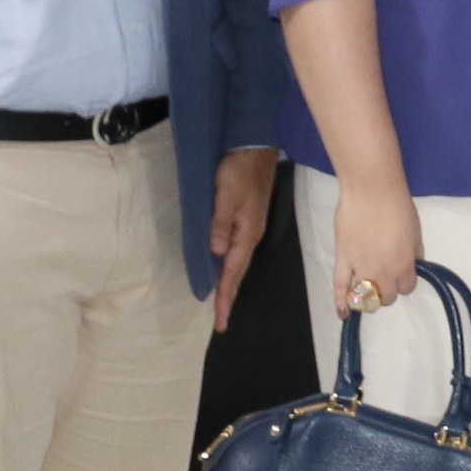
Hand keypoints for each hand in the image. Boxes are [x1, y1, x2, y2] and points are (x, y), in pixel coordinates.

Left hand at [209, 149, 278, 331]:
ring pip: (237, 263)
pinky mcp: (245, 220)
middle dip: (229, 297)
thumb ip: (220, 223)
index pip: (233, 272)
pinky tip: (223, 269)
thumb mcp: (226, 195)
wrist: (254, 148)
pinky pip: (236, 251)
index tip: (220, 321)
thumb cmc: (239, 170)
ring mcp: (249, 228)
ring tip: (222, 303)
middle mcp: (250, 235)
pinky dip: (229, 267)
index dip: (225, 297)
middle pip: (238, 272)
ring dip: (230, 284)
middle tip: (221, 322)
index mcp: (246, 233)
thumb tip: (216, 253)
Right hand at [331, 179, 422, 314]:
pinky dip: (340, 302)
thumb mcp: (416, 233)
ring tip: (368, 290)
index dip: (406, 282)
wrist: (372, 192)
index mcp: (404, 266)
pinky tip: (343, 313)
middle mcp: (383, 273)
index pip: (407, 288)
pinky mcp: (342, 261)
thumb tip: (414, 264)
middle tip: (386, 277)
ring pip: (366, 297)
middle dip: (388, 290)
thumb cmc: (398, 208)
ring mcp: (360, 269)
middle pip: (386, 297)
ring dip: (368, 297)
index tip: (403, 273)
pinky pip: (340, 287)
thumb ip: (414, 253)